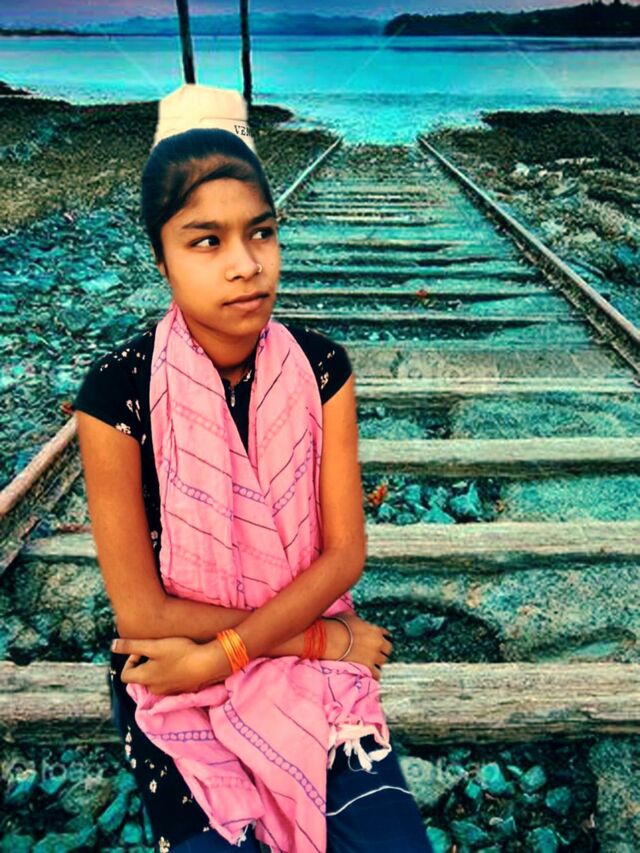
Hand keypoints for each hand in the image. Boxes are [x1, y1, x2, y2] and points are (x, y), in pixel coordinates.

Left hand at [112, 636, 231, 695]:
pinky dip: (169, 673)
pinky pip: (168, 683)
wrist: (207, 664)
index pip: (125, 675)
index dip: (130, 660)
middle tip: (156, 650)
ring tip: (169, 655)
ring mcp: (168, 692)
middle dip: (145, 664)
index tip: (141, 650)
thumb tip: (112, 645)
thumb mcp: (154, 646)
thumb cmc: (180, 652)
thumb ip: (131, 646)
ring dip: (157, 669)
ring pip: (155, 680)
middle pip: (141, 678)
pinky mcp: (181, 690)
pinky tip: (179, 662)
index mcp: (144, 678)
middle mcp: (154, 689)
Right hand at [323, 613, 391, 681]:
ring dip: (378, 662)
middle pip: (388, 649)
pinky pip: (376, 674)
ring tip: (371, 664)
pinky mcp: (367, 667)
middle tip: (375, 653)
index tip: (378, 641)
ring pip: (383, 662)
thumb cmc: (338, 625)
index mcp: (375, 630)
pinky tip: (370, 673)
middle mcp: (378, 643)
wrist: (331, 639)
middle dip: (382, 651)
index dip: (382, 638)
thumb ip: (356, 619)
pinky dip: (374, 674)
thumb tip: (353, 618)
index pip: (386, 634)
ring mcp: (373, 656)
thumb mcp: (349, 616)